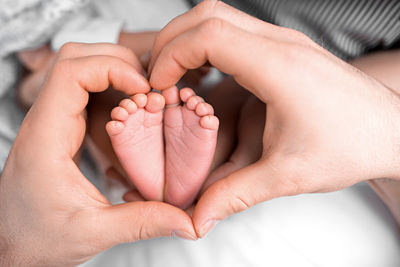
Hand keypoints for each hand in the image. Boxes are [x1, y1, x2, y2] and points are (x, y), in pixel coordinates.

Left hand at [0, 43, 195, 265]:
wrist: (9, 245)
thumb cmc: (37, 238)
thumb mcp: (93, 233)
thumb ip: (142, 223)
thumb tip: (185, 220)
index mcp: (46, 139)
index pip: (71, 72)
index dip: (112, 69)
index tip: (143, 89)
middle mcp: (44, 122)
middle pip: (74, 58)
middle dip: (117, 62)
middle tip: (147, 87)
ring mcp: (50, 122)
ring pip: (76, 69)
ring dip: (113, 71)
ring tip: (142, 94)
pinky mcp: (59, 129)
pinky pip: (81, 90)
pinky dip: (108, 87)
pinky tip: (128, 109)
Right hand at [148, 1, 399, 236]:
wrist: (389, 130)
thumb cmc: (350, 146)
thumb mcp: (289, 175)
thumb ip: (237, 194)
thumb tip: (200, 217)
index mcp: (278, 67)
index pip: (208, 35)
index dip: (171, 56)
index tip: (158, 86)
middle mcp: (280, 44)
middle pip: (206, 15)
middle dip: (171, 42)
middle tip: (158, 78)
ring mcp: (283, 42)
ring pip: (219, 17)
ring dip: (188, 41)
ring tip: (175, 77)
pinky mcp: (284, 48)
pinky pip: (235, 31)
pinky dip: (207, 46)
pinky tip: (205, 76)